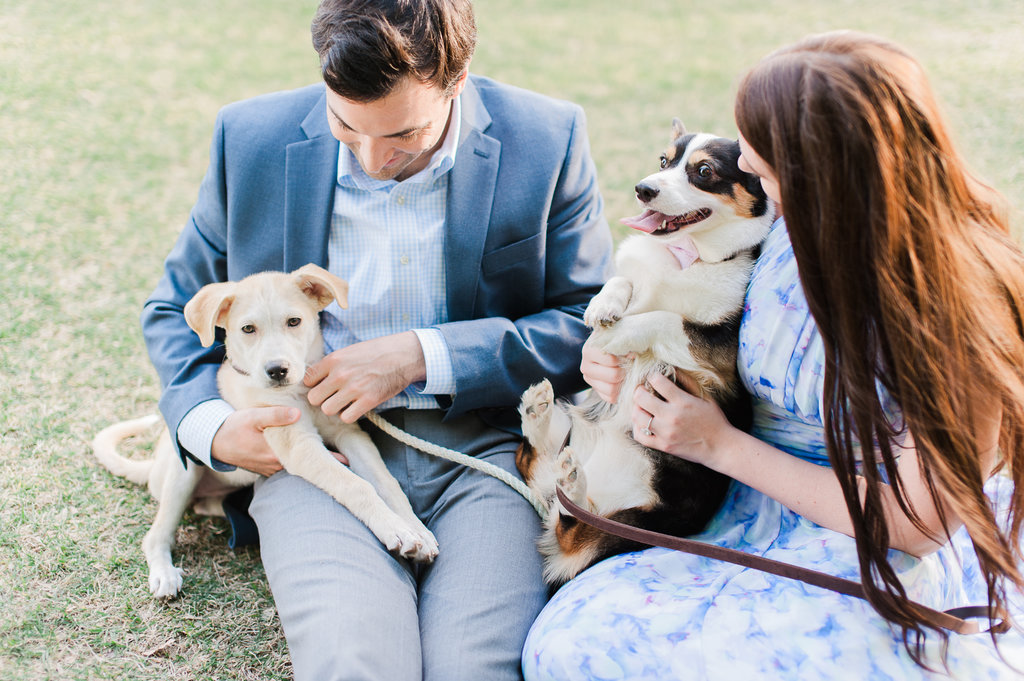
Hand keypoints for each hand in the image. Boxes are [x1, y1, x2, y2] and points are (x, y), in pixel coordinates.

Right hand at [211, 406, 298, 475]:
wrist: (216, 443)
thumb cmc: (234, 428)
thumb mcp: (253, 416)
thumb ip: (276, 415)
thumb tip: (297, 414)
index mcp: (273, 454)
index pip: (300, 446)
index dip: (306, 434)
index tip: (306, 423)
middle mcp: (274, 466)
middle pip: (297, 452)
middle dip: (300, 439)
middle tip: (300, 425)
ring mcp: (271, 469)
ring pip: (290, 458)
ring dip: (292, 446)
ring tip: (291, 431)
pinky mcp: (267, 470)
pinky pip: (283, 462)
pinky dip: (285, 452)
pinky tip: (283, 441)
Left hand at [305, 331, 425, 422]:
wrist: (403, 355)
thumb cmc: (377, 352)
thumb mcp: (350, 351)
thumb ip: (332, 364)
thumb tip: (317, 378)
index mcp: (333, 360)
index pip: (307, 380)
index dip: (314, 385)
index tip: (323, 385)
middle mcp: (340, 375)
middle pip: (314, 398)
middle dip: (322, 399)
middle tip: (333, 396)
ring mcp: (353, 389)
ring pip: (327, 410)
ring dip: (335, 408)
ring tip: (345, 402)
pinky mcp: (368, 401)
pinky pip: (346, 417)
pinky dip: (349, 414)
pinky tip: (355, 407)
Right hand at [581, 335, 627, 402]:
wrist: (610, 346)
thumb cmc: (617, 338)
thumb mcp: (619, 335)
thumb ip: (626, 342)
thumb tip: (633, 355)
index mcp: (589, 350)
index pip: (611, 360)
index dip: (626, 358)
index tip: (633, 354)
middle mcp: (585, 367)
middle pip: (613, 376)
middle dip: (626, 371)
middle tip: (631, 366)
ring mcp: (590, 380)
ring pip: (612, 389)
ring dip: (624, 382)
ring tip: (628, 373)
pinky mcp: (596, 390)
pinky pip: (611, 398)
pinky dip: (620, 391)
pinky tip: (624, 381)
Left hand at [630, 372, 733, 469]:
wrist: (721, 447)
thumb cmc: (714, 420)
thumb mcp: (705, 397)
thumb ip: (688, 382)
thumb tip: (672, 369)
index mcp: (683, 402)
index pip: (657, 381)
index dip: (653, 376)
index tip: (654, 378)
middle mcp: (671, 416)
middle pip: (640, 398)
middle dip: (639, 391)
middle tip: (643, 391)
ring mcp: (665, 432)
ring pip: (637, 416)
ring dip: (636, 408)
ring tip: (642, 406)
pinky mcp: (663, 445)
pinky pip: (640, 436)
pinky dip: (637, 428)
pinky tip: (643, 423)